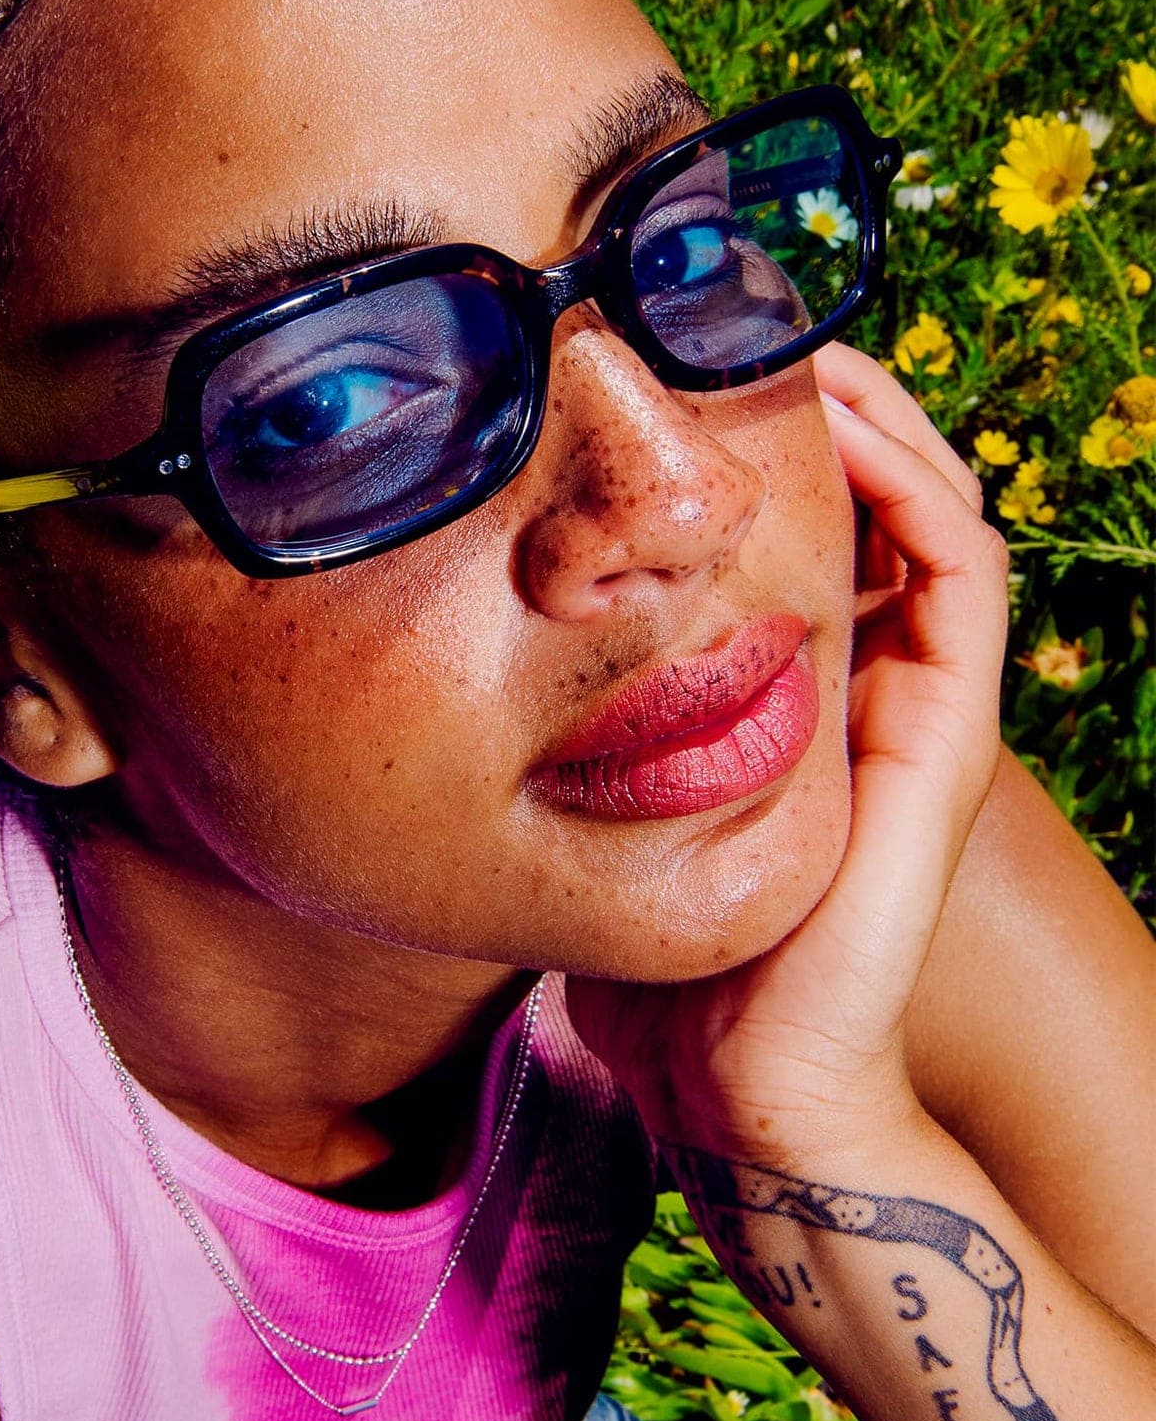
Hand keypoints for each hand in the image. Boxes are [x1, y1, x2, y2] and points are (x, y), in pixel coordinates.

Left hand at [567, 344, 1010, 1161]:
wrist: (739, 1096)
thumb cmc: (667, 977)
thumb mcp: (599, 829)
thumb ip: (566, 756)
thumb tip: (455, 699)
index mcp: (801, 705)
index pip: (811, 541)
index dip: (769, 452)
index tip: (689, 376)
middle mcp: (870, 692)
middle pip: (881, 506)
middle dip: (831, 407)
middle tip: (747, 325)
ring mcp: (917, 713)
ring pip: (937, 516)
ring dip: (883, 420)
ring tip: (803, 344)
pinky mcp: (943, 742)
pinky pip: (965, 579)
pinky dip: (920, 488)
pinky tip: (850, 428)